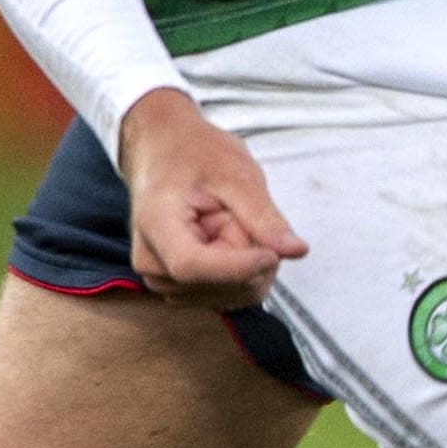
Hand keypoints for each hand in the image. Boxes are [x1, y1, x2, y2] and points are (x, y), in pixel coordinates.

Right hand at [115, 90, 307, 306]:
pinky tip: (231, 242)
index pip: (193, 266)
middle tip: (247, 217)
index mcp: (156, 225)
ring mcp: (164, 280)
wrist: (165, 152)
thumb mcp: (235, 173)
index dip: (239, 266)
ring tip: (232, 224)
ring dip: (249, 265)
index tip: (272, 253)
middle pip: (221, 285)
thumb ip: (264, 216)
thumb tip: (294, 249)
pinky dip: (242, 272)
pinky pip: (229, 294)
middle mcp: (153, 262)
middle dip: (252, 257)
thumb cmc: (192, 155)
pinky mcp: (180, 288)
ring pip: (232, 294)